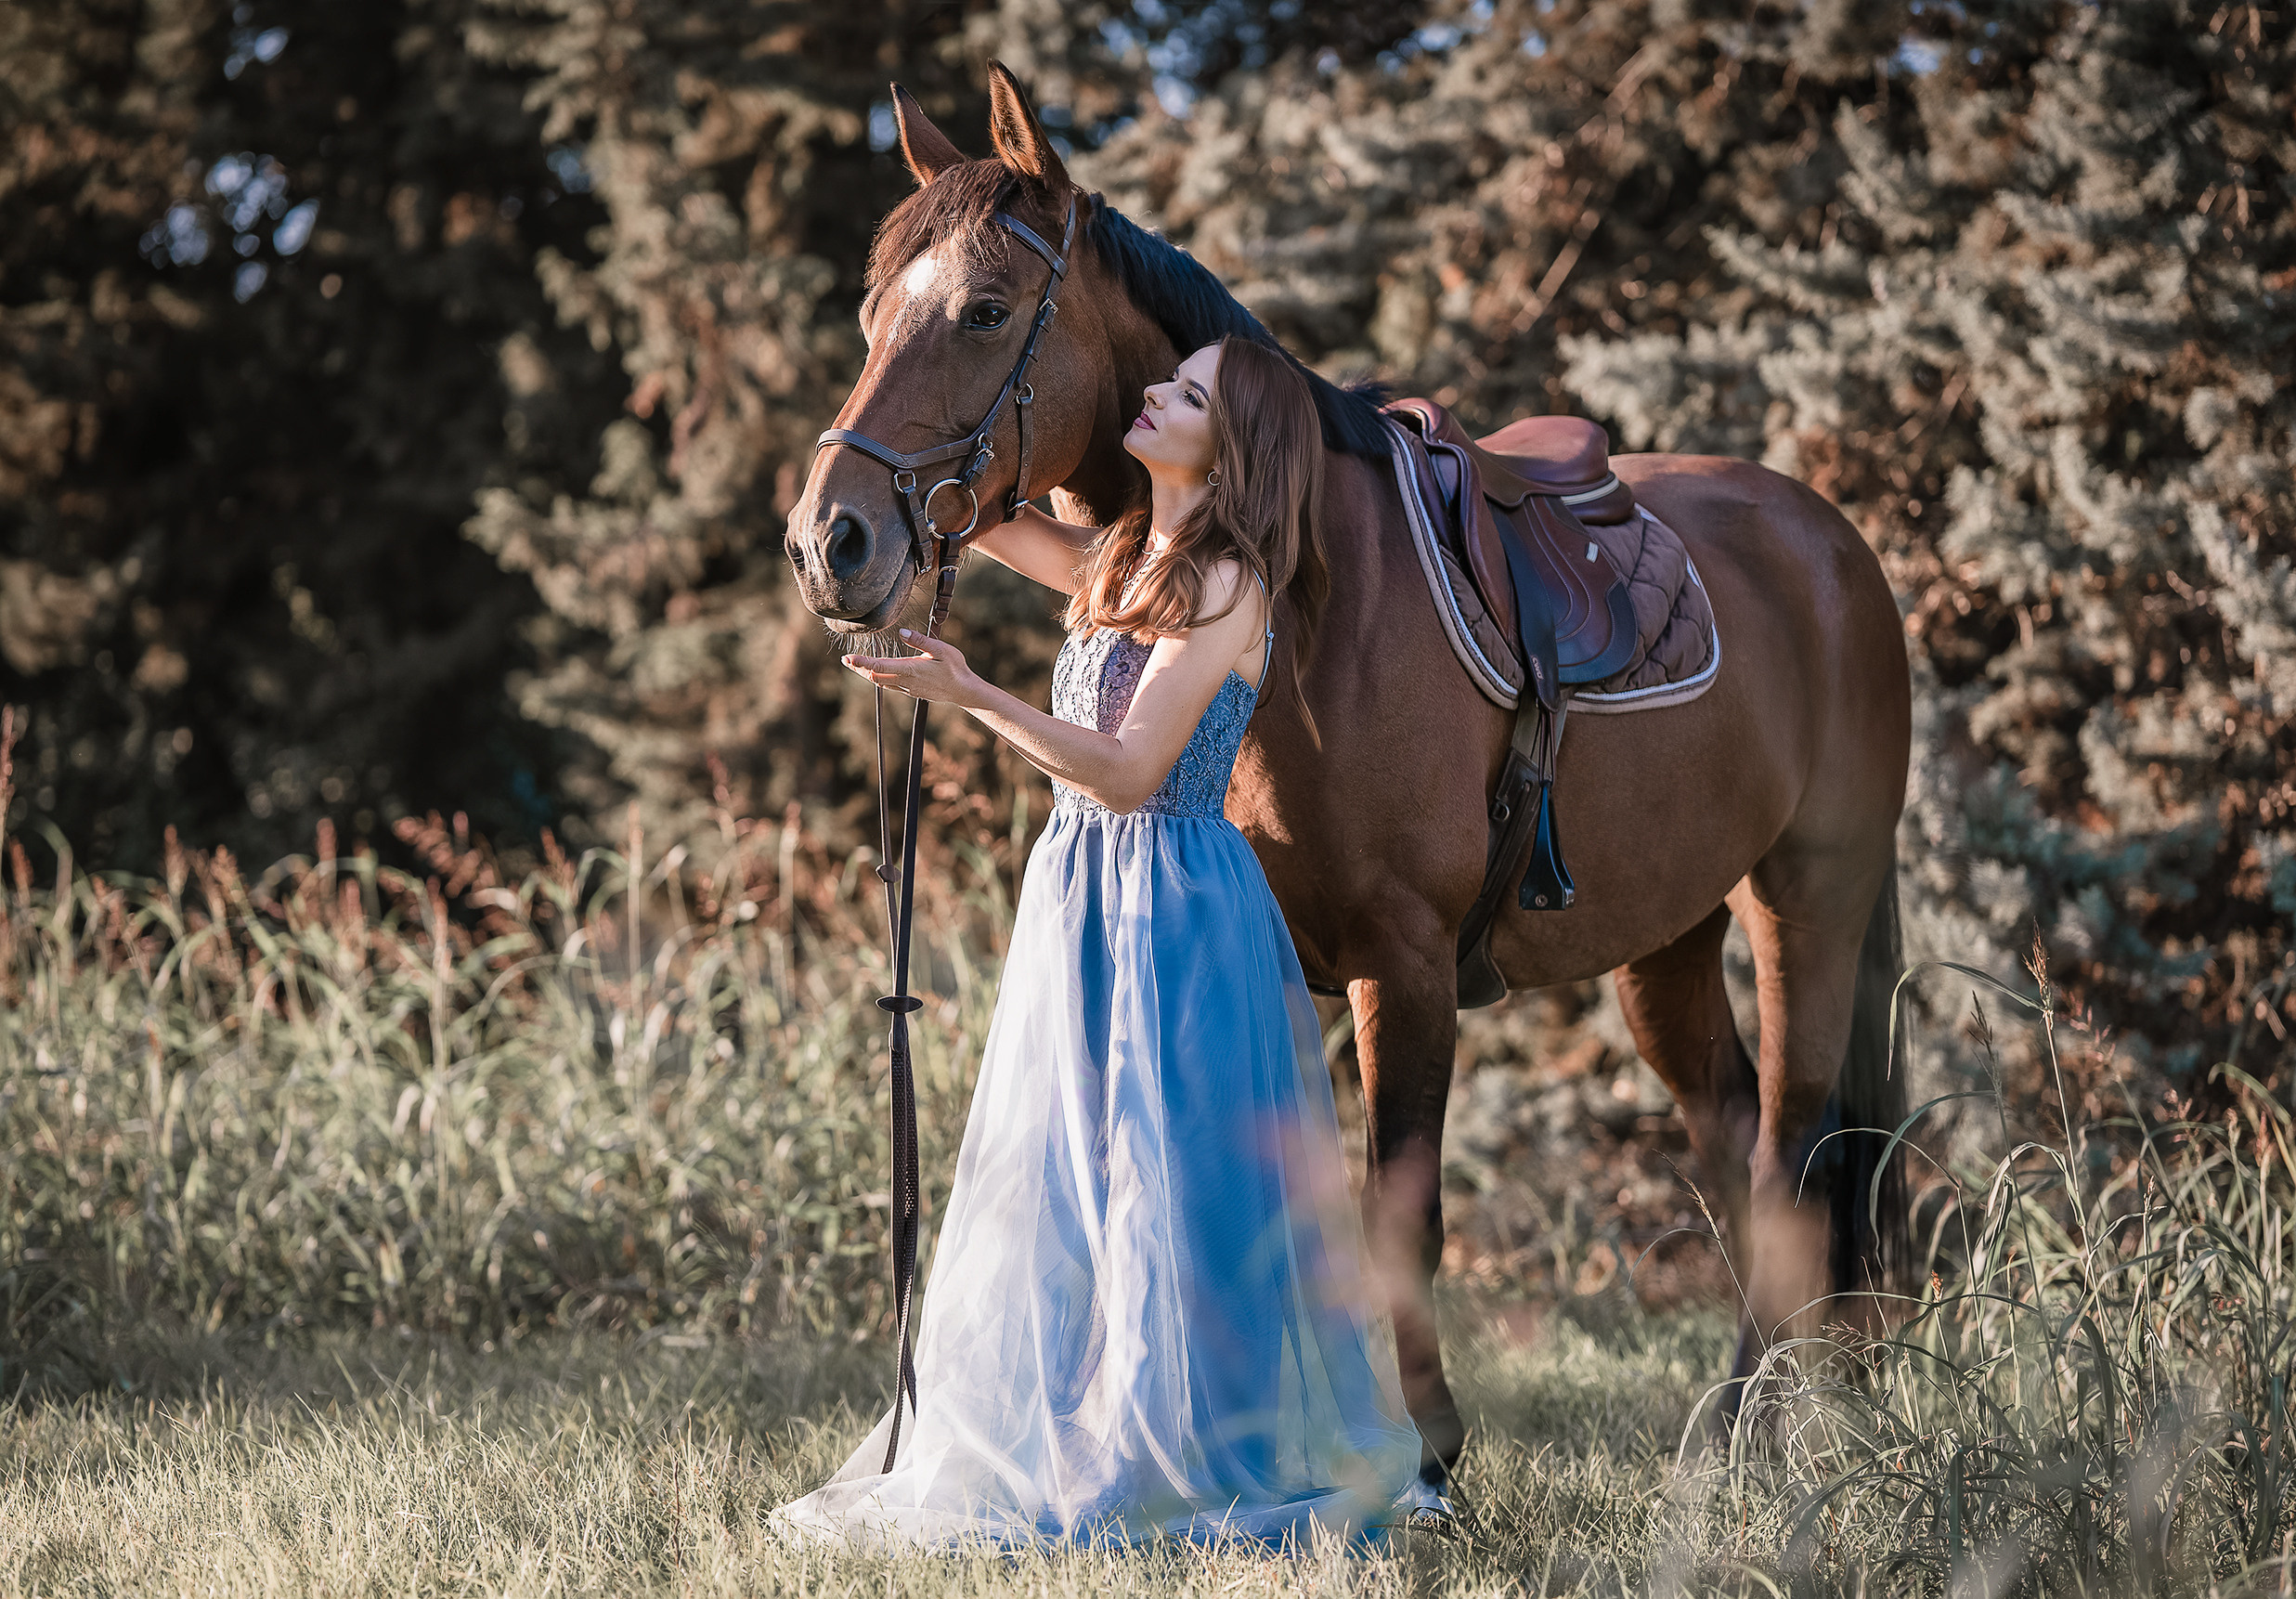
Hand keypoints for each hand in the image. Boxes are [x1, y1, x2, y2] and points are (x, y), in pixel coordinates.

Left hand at [843, 629, 981, 705]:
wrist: (963, 691)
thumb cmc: (955, 668)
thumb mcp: (942, 649)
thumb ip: (921, 641)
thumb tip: (902, 633)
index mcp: (911, 669)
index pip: (880, 666)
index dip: (863, 662)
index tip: (849, 658)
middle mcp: (905, 680)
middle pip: (875, 676)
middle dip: (859, 668)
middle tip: (845, 660)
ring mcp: (907, 688)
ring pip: (880, 682)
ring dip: (866, 674)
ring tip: (854, 665)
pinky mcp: (910, 691)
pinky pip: (889, 685)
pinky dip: (878, 678)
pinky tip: (875, 674)